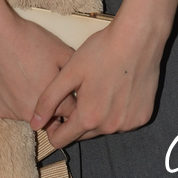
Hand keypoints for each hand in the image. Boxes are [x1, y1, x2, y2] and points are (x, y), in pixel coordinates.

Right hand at [0, 12, 77, 124]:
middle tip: (47, 78)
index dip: (72, 100)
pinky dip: (16, 98)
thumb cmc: (28, 40)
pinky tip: (14, 78)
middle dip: (54, 102)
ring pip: (31, 113)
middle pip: (51, 115)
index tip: (69, 90)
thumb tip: (81, 81)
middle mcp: (34, 115)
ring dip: (34, 101)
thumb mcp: (60, 50)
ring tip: (30, 76)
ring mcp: (14, 113)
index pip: (72, 113)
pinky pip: (13, 108)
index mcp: (54, 102)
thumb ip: (74, 70)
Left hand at [30, 15, 164, 147]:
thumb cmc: (102, 50)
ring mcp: (128, 124)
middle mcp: (110, 127)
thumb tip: (34, 123)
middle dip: (76, 119)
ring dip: (98, 115)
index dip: (53, 126)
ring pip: (103, 128)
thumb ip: (49, 99)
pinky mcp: (143, 117)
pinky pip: (122, 121)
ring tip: (99, 87)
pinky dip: (116, 111)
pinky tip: (117, 89)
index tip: (56, 110)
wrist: (138, 38)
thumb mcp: (70, 71)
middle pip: (83, 134)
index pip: (61, 140)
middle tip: (79, 92)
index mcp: (88, 118)